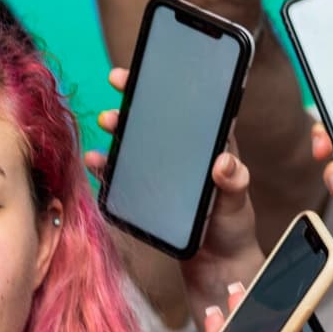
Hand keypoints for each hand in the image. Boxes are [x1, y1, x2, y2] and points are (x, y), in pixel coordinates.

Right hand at [88, 65, 263, 307]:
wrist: (215, 265)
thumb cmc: (231, 229)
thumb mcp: (237, 204)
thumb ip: (233, 184)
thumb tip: (223, 163)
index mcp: (209, 146)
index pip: (192, 106)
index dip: (174, 83)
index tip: (157, 66)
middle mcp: (183, 154)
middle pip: (158, 117)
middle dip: (137, 95)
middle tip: (119, 79)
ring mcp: (162, 172)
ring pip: (137, 141)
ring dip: (120, 128)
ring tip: (107, 121)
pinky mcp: (145, 192)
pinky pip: (122, 173)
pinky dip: (106, 165)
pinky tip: (95, 160)